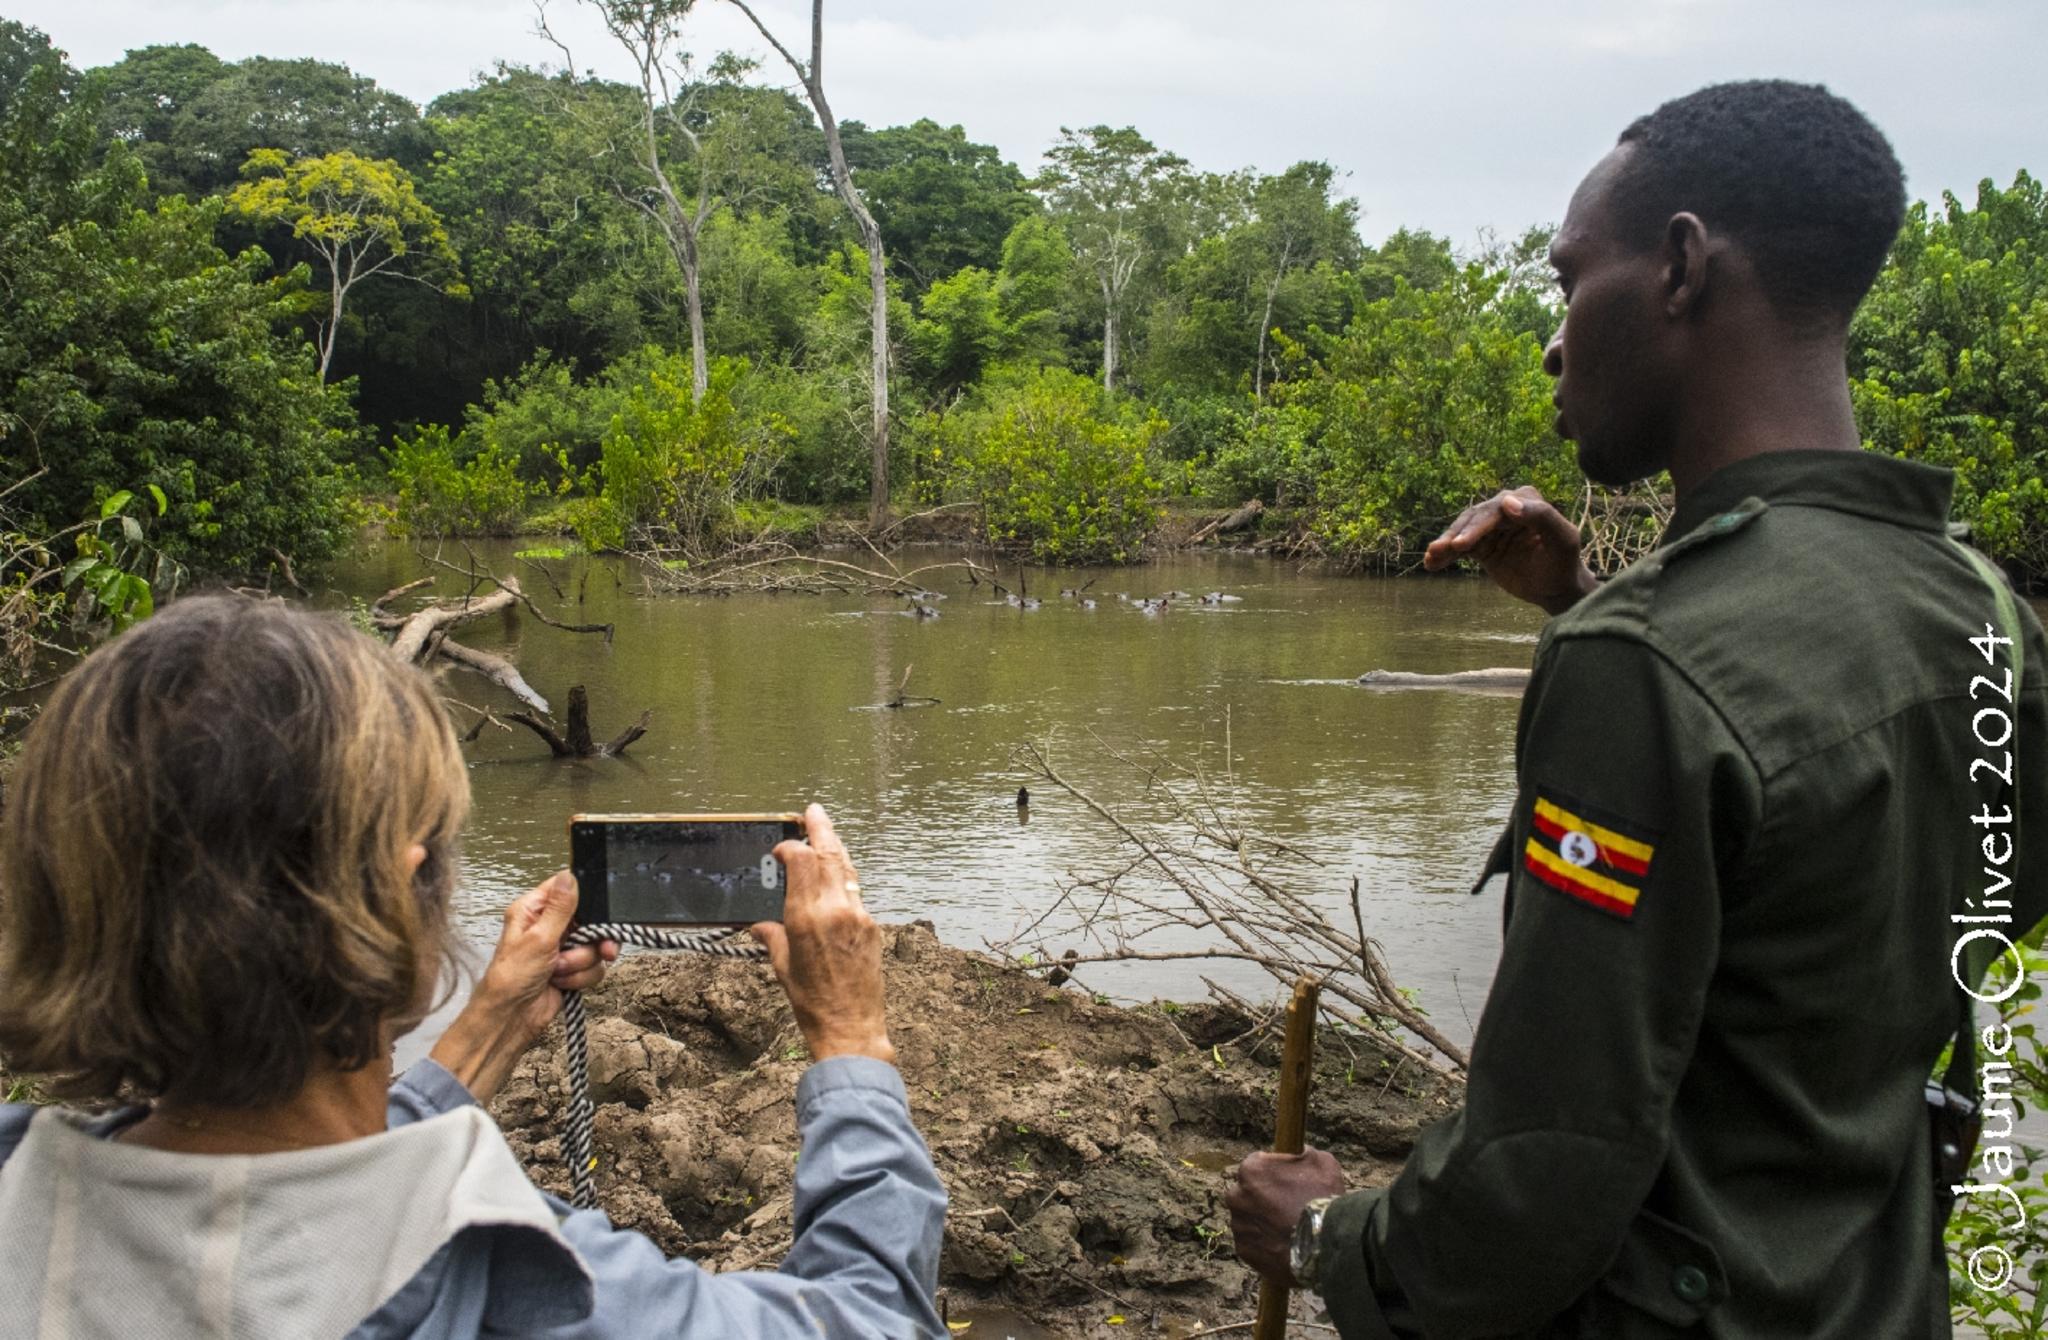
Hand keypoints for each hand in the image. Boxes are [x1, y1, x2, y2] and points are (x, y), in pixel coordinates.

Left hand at [430, 869, 618, 1102]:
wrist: (511, 1018)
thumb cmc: (511, 978)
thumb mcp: (538, 938)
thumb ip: (559, 908)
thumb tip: (569, 875)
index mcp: (534, 910)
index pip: (567, 889)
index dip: (585, 898)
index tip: (596, 912)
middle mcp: (549, 926)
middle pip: (590, 918)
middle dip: (593, 939)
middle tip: (602, 948)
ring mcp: (562, 948)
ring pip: (595, 945)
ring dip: (581, 962)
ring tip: (559, 971)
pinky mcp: (572, 969)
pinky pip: (594, 966)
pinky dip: (582, 977)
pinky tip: (563, 983)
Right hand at [750, 803, 894, 1064]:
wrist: (852, 1028)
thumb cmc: (811, 1003)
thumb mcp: (782, 967)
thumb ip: (772, 937)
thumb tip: (759, 924)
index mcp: (807, 917)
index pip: (802, 862)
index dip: (791, 848)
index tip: (780, 849)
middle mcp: (835, 910)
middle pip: (828, 856)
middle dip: (820, 830)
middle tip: (813, 811)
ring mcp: (858, 916)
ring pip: (846, 869)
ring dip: (835, 847)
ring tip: (826, 831)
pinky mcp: (872, 926)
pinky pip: (855, 891)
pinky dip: (844, 875)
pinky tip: (837, 873)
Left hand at [1225, 1148, 1346, 1283]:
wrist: (1322, 1246)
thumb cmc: (1321, 1200)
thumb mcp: (1322, 1163)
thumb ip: (1303, 1153)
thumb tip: (1299, 1152)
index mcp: (1251, 1170)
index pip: (1256, 1164)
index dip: (1273, 1171)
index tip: (1286, 1179)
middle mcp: (1237, 1196)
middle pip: (1247, 1192)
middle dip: (1262, 1197)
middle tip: (1286, 1205)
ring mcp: (1239, 1225)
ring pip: (1248, 1218)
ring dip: (1262, 1221)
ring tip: (1287, 1228)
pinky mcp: (1243, 1250)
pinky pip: (1252, 1242)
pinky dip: (1264, 1243)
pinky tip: (1283, 1244)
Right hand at [1422, 485, 1597, 614]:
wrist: (1556, 588)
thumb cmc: (1564, 561)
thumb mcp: (1562, 539)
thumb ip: (1541, 516)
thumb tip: (1507, 502)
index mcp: (1526, 500)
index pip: (1497, 510)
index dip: (1478, 526)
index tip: (1462, 543)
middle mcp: (1505, 509)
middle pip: (1475, 519)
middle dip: (1457, 535)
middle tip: (1443, 550)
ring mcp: (1490, 528)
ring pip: (1463, 532)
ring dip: (1445, 544)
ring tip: (1431, 557)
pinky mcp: (1481, 546)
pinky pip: (1459, 549)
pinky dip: (1445, 556)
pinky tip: (1431, 563)